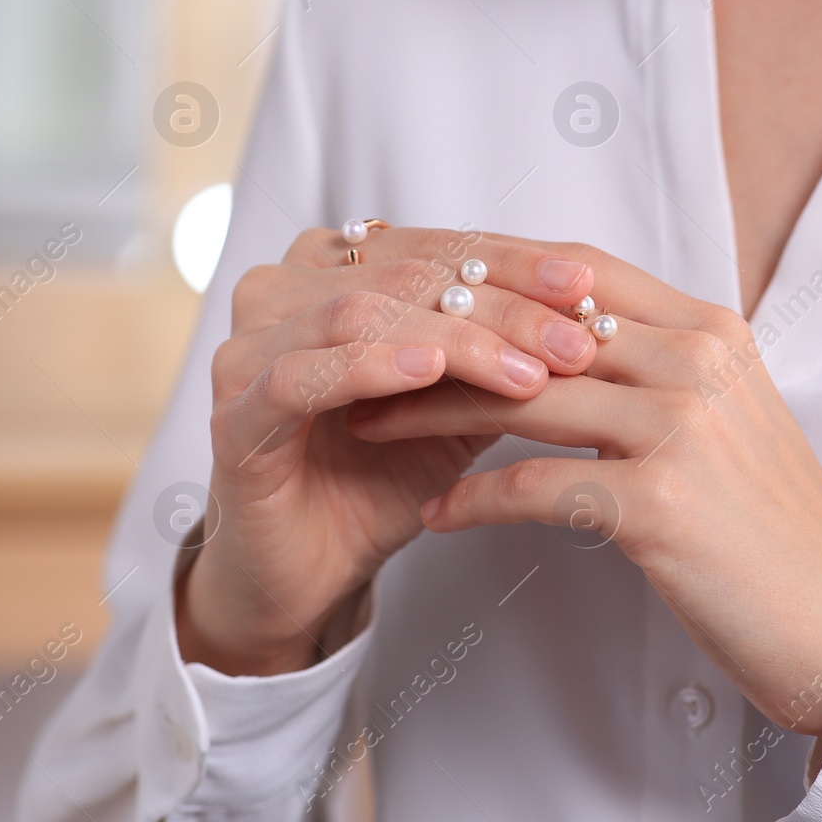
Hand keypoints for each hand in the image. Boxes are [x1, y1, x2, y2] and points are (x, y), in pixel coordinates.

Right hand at [182, 227, 599, 675]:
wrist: (306, 572)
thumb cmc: (375, 477)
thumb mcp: (453, 406)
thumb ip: (495, 352)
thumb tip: (588, 313)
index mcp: (328, 271)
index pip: (433, 249)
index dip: (512, 264)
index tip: (586, 291)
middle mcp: (279, 293)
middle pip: (404, 275)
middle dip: (499, 306)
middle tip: (573, 339)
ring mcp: (247, 350)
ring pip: (359, 314)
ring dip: (454, 339)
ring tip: (526, 370)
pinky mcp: (232, 414)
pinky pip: (302, 374)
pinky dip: (372, 366)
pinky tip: (429, 372)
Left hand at [348, 237, 821, 739]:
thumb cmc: (769, 528)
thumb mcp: (723, 417)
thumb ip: (653, 365)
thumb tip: (559, 336)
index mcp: (711, 330)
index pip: (577, 271)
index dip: (489, 271)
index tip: (415, 287)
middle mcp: (698, 362)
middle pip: (534, 326)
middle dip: (437, 336)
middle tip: (362, 352)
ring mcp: (682, 428)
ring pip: (521, 397)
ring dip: (431, 412)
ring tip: (369, 424)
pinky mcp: (661, 504)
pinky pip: (534, 486)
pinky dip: (473, 500)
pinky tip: (433, 515)